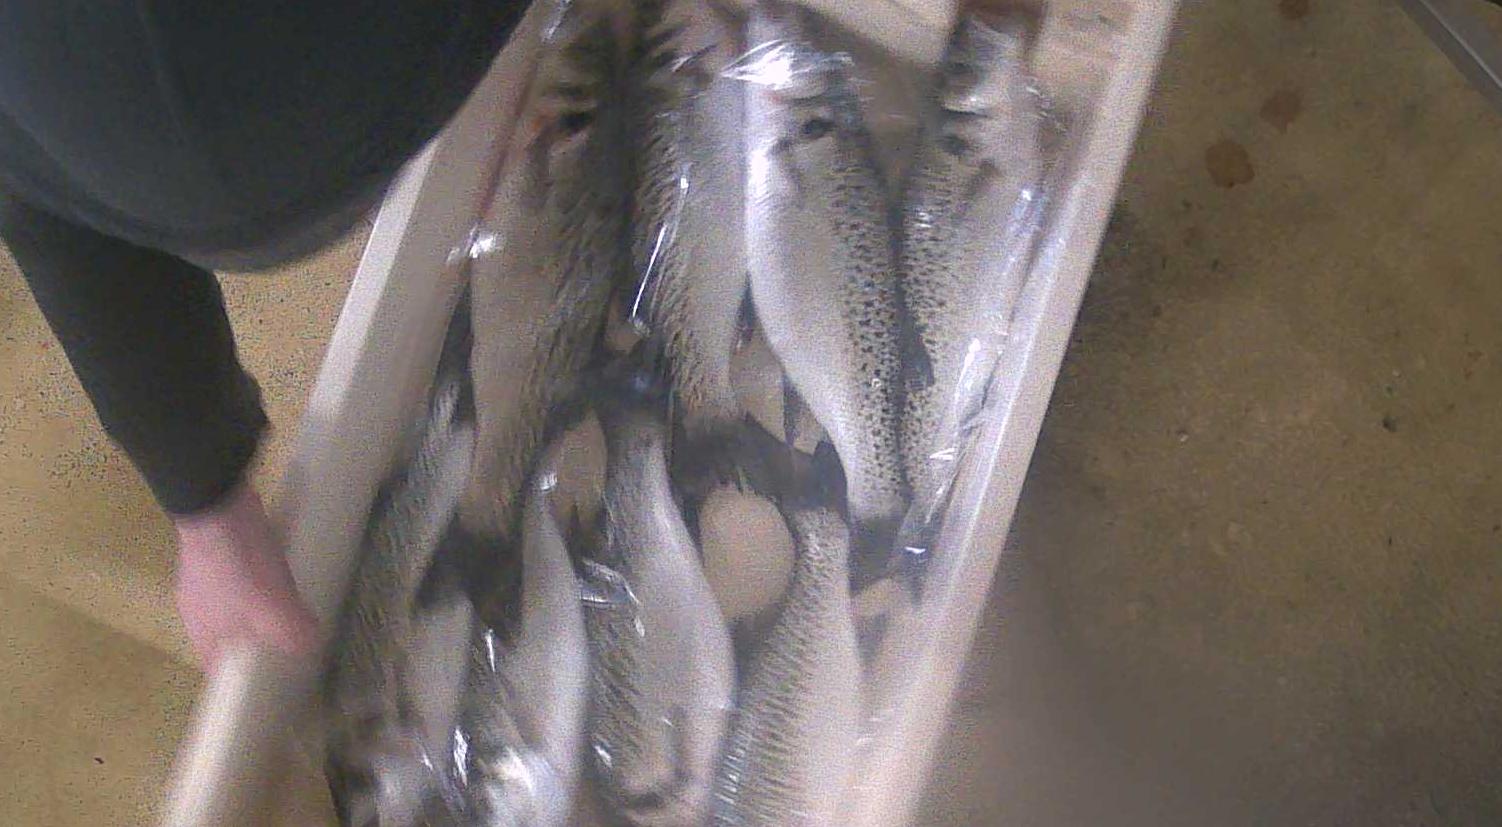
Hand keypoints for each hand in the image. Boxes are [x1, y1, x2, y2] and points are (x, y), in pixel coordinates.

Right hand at [172, 483, 319, 671]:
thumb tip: (310, 647)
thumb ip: (292, 632)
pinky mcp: (216, 554)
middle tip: (289, 643)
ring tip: (291, 611)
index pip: (219, 669)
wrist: (217, 505)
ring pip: (234, 607)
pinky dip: (260, 582)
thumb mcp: (271, 606)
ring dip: (259, 610)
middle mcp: (198, 611)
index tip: (272, 681)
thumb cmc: (238, 566)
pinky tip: (281, 574)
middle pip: (229, 638)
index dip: (243, 679)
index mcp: (204, 632)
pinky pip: (240, 579)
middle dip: (257, 642)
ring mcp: (203, 581)